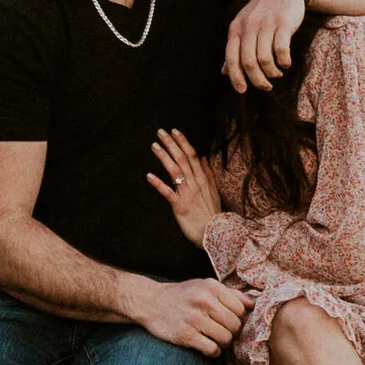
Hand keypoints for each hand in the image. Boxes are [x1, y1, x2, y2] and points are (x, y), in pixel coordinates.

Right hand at [124, 271, 248, 356]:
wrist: (150, 302)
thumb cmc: (182, 295)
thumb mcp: (205, 286)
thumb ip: (230, 294)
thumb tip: (253, 304)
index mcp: (212, 287)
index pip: (241, 309)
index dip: (238, 318)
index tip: (229, 321)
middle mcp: (204, 301)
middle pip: (235, 325)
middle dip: (231, 332)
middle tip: (222, 332)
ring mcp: (194, 319)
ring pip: (226, 339)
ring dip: (223, 343)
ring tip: (214, 339)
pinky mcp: (185, 335)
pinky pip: (212, 349)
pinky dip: (213, 352)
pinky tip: (206, 346)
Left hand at [148, 124, 221, 247]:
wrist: (215, 233)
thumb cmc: (212, 213)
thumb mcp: (214, 190)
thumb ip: (208, 173)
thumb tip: (204, 157)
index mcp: (202, 178)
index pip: (192, 155)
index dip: (183, 142)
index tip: (174, 131)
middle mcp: (195, 183)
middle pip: (182, 159)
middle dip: (171, 144)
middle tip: (160, 132)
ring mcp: (187, 194)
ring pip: (175, 171)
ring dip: (164, 157)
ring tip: (154, 146)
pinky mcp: (180, 206)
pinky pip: (167, 193)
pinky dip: (158, 184)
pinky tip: (148, 176)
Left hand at [225, 0, 307, 92]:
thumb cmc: (263, 11)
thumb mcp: (243, 26)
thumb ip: (235, 48)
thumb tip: (224, 72)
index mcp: (236, 29)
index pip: (231, 58)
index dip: (236, 78)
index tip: (242, 91)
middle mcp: (248, 27)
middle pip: (249, 63)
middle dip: (257, 80)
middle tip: (266, 87)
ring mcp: (266, 24)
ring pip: (264, 59)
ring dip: (272, 73)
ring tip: (276, 74)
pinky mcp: (283, 23)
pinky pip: (281, 50)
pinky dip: (284, 62)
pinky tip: (286, 64)